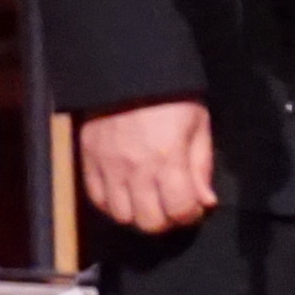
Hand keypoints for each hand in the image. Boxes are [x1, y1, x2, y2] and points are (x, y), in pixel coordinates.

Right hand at [75, 101, 219, 236]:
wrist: (127, 72)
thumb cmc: (171, 98)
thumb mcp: (198, 126)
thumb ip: (201, 167)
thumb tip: (206, 202)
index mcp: (168, 159)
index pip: (179, 210)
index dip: (190, 215)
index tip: (194, 207)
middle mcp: (136, 169)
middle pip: (149, 221)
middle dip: (166, 220)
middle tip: (172, 207)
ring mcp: (108, 167)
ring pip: (121, 216)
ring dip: (138, 215)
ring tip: (149, 202)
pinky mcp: (88, 161)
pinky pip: (97, 199)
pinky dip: (112, 205)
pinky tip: (126, 194)